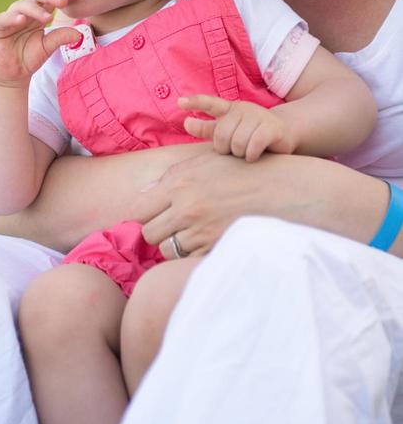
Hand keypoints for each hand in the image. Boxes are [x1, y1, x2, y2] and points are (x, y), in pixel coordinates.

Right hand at [0, 0, 80, 86]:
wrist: (12, 76)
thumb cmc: (29, 59)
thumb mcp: (48, 47)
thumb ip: (60, 37)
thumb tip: (79, 34)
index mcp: (36, 15)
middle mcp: (23, 13)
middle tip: (62, 1)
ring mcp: (9, 18)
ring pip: (21, 5)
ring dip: (35, 9)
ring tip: (47, 17)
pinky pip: (5, 18)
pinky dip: (13, 18)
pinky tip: (23, 20)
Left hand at [132, 144, 323, 258]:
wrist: (285, 190)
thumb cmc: (244, 172)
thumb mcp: (206, 163)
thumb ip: (172, 176)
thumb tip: (144, 193)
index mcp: (180, 184)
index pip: (138, 209)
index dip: (144, 214)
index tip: (152, 215)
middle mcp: (186, 210)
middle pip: (149, 233)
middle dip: (158, 231)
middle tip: (174, 226)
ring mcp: (201, 233)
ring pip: (167, 251)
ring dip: (175, 245)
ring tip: (193, 234)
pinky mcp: (216, 251)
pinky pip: (189, 261)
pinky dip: (193, 255)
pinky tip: (208, 242)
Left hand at [181, 94, 295, 162]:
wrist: (283, 134)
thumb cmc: (249, 134)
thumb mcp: (228, 130)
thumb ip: (207, 128)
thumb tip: (186, 122)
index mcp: (229, 109)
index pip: (210, 103)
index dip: (195, 102)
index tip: (179, 102)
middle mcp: (243, 109)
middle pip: (221, 134)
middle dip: (225, 149)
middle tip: (234, 151)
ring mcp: (258, 116)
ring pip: (237, 143)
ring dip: (240, 154)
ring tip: (246, 153)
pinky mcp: (272, 128)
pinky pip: (253, 145)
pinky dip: (251, 155)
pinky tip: (253, 156)